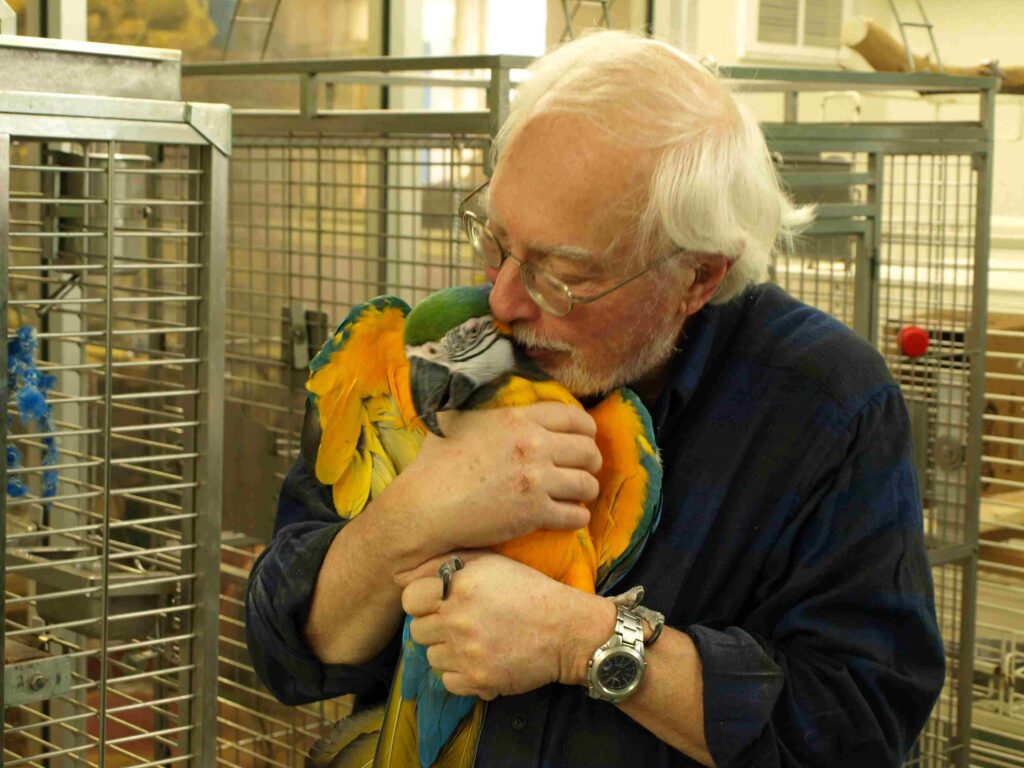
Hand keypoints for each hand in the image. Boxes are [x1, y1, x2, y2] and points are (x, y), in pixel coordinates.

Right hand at [391, 403, 601, 553]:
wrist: (426, 506)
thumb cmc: (436, 462)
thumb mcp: (460, 417)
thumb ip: (484, 402)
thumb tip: (490, 386)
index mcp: (518, 418)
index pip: (575, 417)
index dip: (586, 429)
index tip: (584, 438)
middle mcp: (533, 446)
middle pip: (588, 450)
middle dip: (591, 460)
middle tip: (584, 468)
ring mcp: (536, 481)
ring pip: (586, 484)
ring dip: (586, 490)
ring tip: (578, 494)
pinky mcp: (534, 513)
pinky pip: (575, 516)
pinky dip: (577, 517)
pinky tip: (570, 515)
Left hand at [399, 551, 614, 699]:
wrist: (565, 629)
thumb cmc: (529, 590)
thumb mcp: (491, 562)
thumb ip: (450, 562)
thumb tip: (411, 572)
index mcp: (459, 586)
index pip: (410, 599)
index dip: (422, 601)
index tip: (436, 604)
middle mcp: (457, 619)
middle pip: (418, 630)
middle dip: (434, 627)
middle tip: (457, 624)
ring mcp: (466, 652)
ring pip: (432, 657)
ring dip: (447, 652)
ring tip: (471, 643)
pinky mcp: (477, 679)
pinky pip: (448, 681)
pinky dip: (460, 674)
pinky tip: (479, 661)